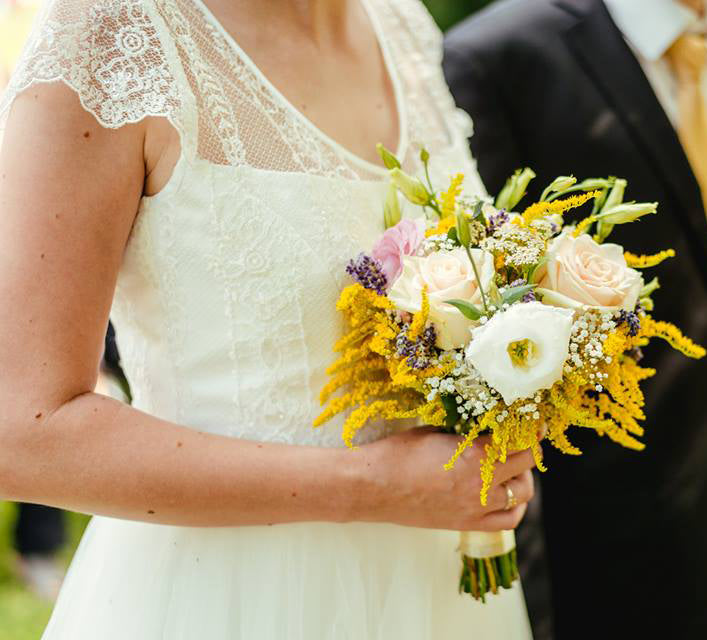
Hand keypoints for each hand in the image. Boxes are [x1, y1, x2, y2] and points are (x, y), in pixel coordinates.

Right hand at [357, 427, 534, 531]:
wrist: (372, 487)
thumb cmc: (397, 453)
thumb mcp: (434, 431)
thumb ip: (463, 430)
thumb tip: (482, 424)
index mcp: (474, 453)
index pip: (520, 439)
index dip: (530, 428)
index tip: (532, 421)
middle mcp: (482, 482)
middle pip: (527, 463)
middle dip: (528, 448)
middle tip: (520, 439)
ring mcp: (476, 506)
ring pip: (522, 492)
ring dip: (523, 476)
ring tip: (512, 466)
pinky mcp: (467, 523)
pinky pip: (508, 519)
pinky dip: (515, 506)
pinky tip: (507, 494)